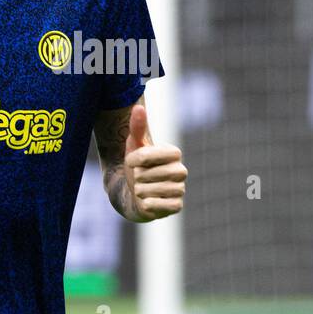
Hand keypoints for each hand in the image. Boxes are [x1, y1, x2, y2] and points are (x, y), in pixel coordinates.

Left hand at [124, 104, 186, 221]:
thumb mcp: (134, 146)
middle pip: (151, 174)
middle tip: (139, 177)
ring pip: (153, 190)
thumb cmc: (137, 167)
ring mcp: (180, 189)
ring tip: (142, 188)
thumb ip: (137, 127)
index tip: (132, 161)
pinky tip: (146, 201)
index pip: (150, 154)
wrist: (134, 193)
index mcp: (174, 153)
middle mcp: (181, 170)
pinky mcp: (177, 206)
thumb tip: (138, 107)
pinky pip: (161, 205)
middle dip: (138, 177)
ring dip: (140, 190)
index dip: (137, 159)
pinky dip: (149, 204)